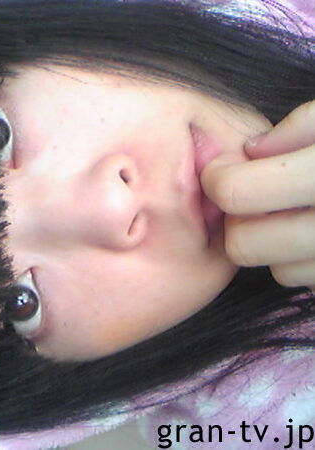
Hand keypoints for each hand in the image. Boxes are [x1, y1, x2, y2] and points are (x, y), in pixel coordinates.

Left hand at [201, 101, 314, 293]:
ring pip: (276, 269)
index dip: (220, 179)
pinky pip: (299, 280)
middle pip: (244, 244)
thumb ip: (302, 126)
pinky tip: (309, 233)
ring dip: (272, 243)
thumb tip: (254, 150)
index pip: (236, 193)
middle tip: (255, 198)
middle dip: (240, 220)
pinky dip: (295, 259)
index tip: (223, 170)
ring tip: (292, 214)